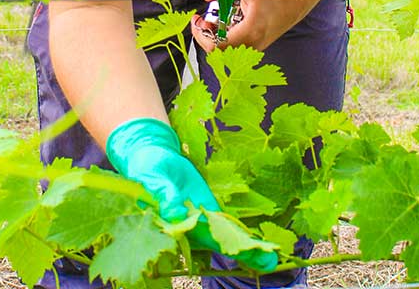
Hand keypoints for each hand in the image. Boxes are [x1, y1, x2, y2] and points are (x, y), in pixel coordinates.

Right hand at [106, 118, 276, 271]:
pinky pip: (227, 226)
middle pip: (216, 243)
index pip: (194, 237)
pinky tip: (262, 245)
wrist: (154, 157)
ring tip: (271, 258)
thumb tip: (175, 211)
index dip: (217, 243)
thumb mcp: (152, 177)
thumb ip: (163, 193)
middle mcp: (188, 228)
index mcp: (171, 222)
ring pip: (225, 239)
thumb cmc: (147, 168)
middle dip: (241, 252)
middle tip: (266, 261)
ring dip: (248, 249)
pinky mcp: (209, 211)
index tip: (237, 249)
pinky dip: (243, 236)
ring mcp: (200, 221)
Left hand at [191, 0, 317, 52]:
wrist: (295, 1)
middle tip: (202, 18)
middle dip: (205, 34)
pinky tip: (226, 21)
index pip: (216, 46)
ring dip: (215, 35)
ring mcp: (255, 48)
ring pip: (226, 50)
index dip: (201, 35)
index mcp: (250, 32)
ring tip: (214, 17)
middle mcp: (252, 44)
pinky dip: (225, 35)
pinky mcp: (256, 46)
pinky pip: (234, 46)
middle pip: (218, 50)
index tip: (196, 21)